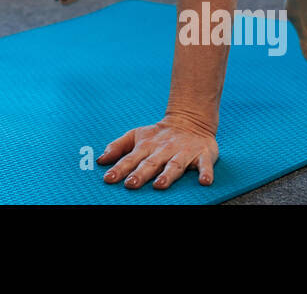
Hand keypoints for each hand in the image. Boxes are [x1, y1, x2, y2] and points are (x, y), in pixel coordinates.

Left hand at [98, 117, 218, 189]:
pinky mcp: (202, 154)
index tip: (108, 178)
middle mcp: (164, 150)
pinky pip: (205, 164)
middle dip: (140, 174)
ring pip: (174, 165)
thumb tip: (100, 160)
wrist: (190, 121)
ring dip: (167, 175)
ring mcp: (183, 152)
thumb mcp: (136, 135)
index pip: (130, 158)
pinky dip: (206, 172)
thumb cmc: (158, 135)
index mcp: (146, 146)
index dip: (119, 168)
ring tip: (159, 185)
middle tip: (131, 184)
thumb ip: (117, 147)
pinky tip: (204, 181)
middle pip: (151, 163)